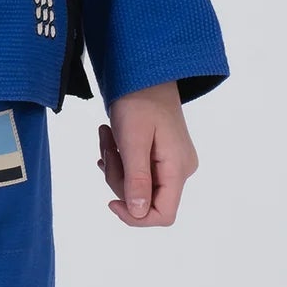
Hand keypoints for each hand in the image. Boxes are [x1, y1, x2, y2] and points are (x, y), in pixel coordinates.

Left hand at [96, 80, 198, 225]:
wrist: (145, 70)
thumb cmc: (139, 99)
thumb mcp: (133, 138)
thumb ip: (136, 178)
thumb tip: (137, 213)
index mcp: (178, 169)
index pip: (163, 214)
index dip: (136, 216)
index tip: (110, 201)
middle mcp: (179, 169)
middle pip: (144, 198)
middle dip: (118, 177)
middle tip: (107, 147)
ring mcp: (171, 162)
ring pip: (136, 183)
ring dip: (116, 163)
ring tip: (107, 135)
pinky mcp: (160, 154)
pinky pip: (137, 169)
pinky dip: (120, 158)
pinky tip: (110, 138)